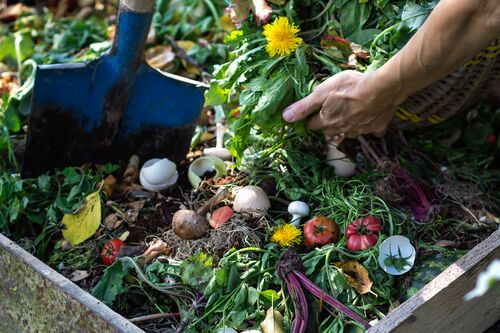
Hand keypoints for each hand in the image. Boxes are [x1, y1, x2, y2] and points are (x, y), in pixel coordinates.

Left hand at [282, 70, 396, 137]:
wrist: (382, 88)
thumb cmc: (349, 86)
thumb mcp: (322, 92)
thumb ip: (304, 106)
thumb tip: (285, 117)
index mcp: (327, 121)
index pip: (313, 125)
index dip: (312, 118)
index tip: (313, 113)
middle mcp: (342, 129)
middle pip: (329, 131)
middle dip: (327, 124)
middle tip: (330, 112)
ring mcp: (360, 130)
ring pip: (349, 132)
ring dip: (346, 126)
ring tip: (349, 115)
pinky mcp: (376, 128)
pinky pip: (371, 131)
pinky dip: (369, 127)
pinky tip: (371, 119)